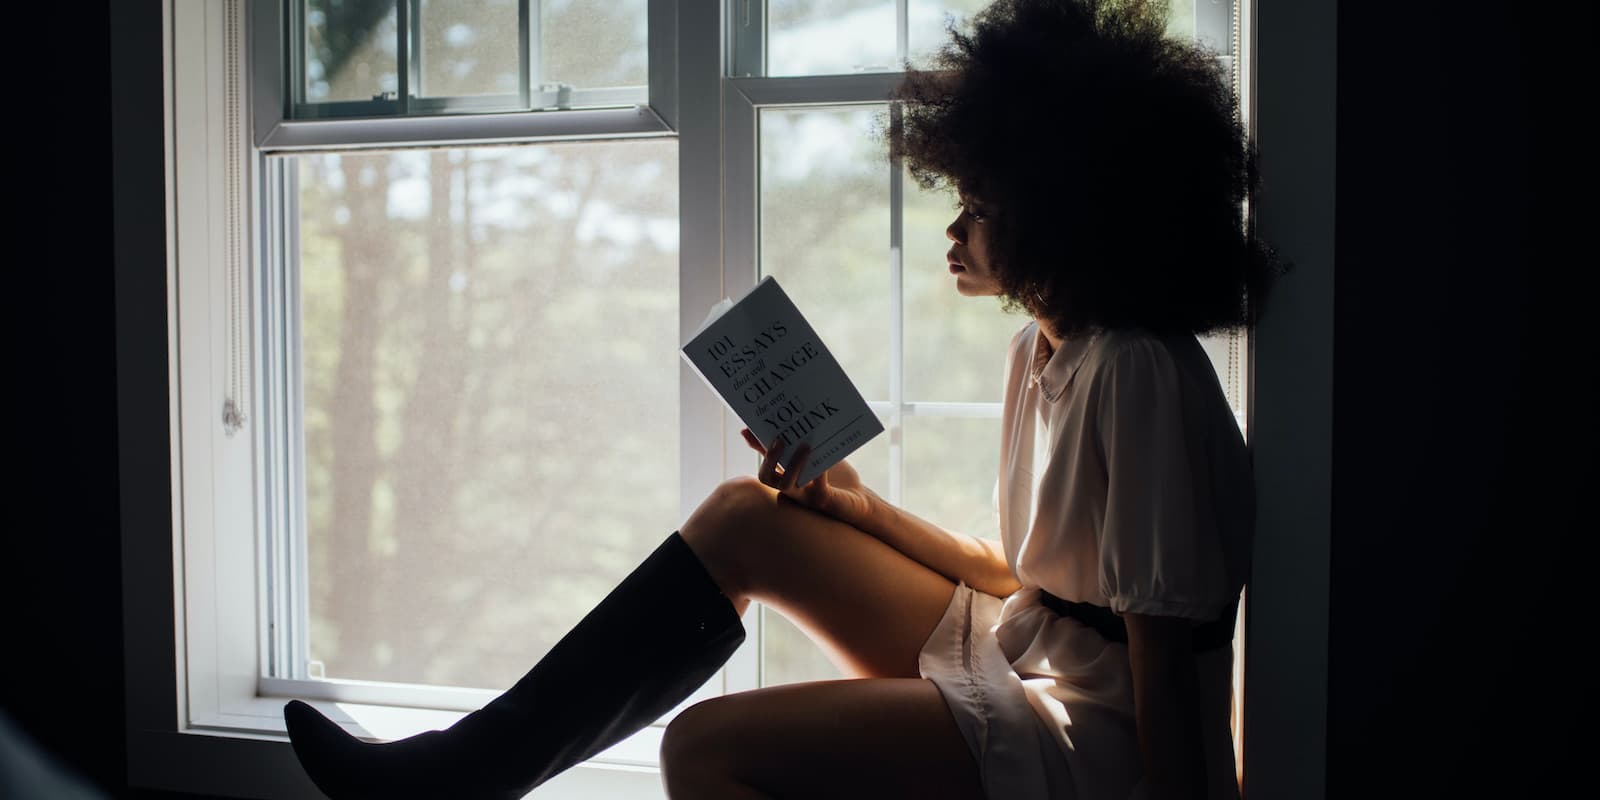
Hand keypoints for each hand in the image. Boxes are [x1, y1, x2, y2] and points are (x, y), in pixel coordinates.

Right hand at [742, 428, 876, 525]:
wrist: (859, 500)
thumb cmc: (836, 478)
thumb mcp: (817, 457)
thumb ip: (800, 445)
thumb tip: (784, 425)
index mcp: (786, 478)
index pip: (765, 463)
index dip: (757, 446)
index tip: (748, 428)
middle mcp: (790, 490)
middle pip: (767, 478)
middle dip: (769, 458)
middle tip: (780, 439)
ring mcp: (804, 498)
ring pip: (787, 485)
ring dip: (793, 464)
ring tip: (806, 445)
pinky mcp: (823, 501)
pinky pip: (817, 488)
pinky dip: (820, 472)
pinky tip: (825, 460)